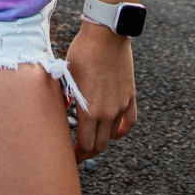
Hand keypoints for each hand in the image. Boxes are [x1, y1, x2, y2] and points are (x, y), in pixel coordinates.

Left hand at [65, 21, 137, 162]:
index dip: (77, 156)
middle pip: (100, 145)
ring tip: (92, 140)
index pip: (85, 145)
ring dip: (103, 140)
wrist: (106, 34)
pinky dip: (122, 131)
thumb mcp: (67, 76)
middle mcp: (108, 113)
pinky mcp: (130, 96)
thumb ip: (66, 98)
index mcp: (89, 110)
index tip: (70, 159)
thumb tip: (64, 111)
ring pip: (113, 134)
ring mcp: (121, 105)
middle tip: (79, 153)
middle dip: (89, 152)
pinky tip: (116, 134)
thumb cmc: (81, 52)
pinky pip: (129, 121)